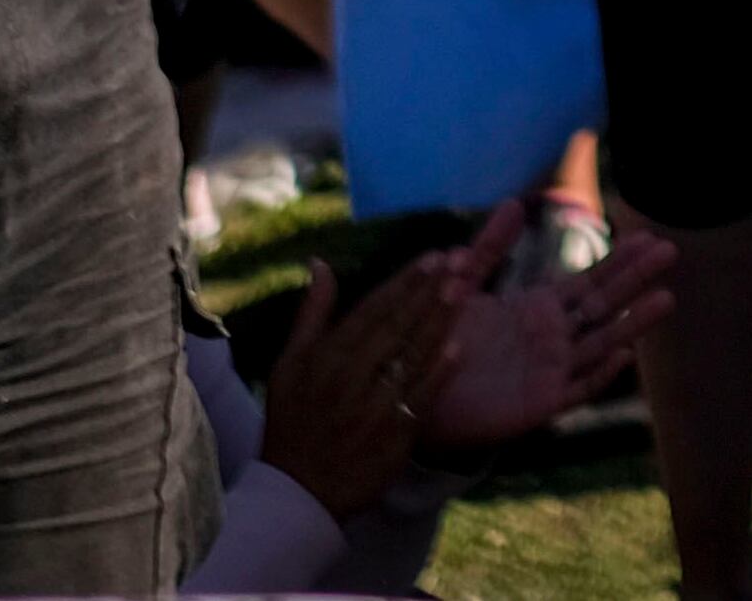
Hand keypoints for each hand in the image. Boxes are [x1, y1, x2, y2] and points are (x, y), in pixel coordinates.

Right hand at [250, 251, 464, 520]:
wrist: (298, 494)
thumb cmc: (292, 423)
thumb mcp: (288, 365)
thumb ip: (311, 313)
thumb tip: (321, 263)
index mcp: (324, 358)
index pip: (372, 310)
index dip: (405, 282)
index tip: (432, 258)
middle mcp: (350, 379)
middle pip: (397, 327)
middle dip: (429, 292)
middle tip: (459, 261)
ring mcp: (373, 408)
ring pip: (413, 357)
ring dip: (440, 321)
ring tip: (463, 290)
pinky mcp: (394, 436)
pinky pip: (421, 398)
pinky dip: (440, 372)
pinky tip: (459, 347)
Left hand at [422, 213, 679, 453]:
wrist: (410, 398)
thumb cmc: (436, 343)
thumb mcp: (460, 285)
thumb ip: (488, 247)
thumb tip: (516, 202)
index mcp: (537, 311)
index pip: (589, 281)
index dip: (618, 259)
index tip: (648, 235)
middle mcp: (552, 339)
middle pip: (604, 305)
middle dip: (636, 278)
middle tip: (671, 250)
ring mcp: (550, 372)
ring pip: (601, 343)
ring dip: (633, 322)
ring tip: (667, 298)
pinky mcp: (538, 405)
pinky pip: (576, 389)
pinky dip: (600, 374)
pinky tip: (623, 356)